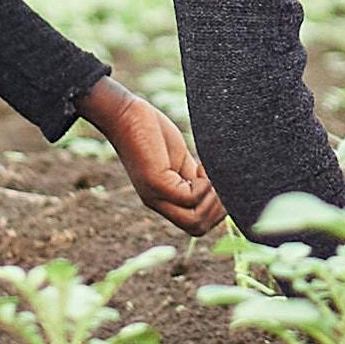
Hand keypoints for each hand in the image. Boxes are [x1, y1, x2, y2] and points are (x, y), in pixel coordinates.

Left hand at [84, 75, 225, 237]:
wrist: (125, 114)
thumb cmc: (153, 133)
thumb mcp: (179, 161)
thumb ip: (194, 179)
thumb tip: (220, 190)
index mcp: (165, 200)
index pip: (196, 226)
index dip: (215, 212)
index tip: (216, 183)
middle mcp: (159, 203)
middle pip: (198, 229)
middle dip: (218, 210)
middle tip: (218, 182)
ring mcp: (156, 195)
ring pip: (194, 222)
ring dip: (212, 200)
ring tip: (210, 175)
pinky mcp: (155, 182)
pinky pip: (188, 198)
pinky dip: (203, 186)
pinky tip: (200, 167)